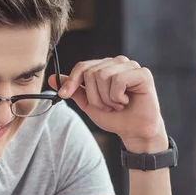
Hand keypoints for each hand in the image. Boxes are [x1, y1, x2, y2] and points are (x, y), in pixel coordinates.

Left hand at [49, 56, 167, 152]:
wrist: (134, 132)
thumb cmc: (115, 117)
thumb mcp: (89, 104)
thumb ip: (74, 90)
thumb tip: (52, 78)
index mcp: (105, 67)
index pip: (82, 66)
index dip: (72, 81)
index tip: (63, 94)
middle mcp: (118, 63)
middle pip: (91, 72)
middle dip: (95, 96)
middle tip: (107, 106)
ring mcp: (131, 66)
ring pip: (103, 76)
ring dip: (107, 98)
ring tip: (117, 105)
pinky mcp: (143, 74)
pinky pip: (118, 80)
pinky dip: (118, 97)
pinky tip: (126, 102)